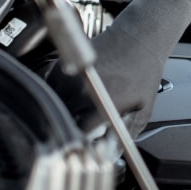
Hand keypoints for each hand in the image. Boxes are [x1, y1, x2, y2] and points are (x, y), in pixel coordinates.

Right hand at [46, 0, 190, 135]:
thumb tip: (113, 152)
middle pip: (60, 121)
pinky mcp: (60, 67)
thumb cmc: (143, 71)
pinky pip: (46, 90)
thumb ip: (128, 132)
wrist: (138, 38)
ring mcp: (67, 78)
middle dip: (66, 128)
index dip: (77, 142)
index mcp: (100, 104)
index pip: (76, 134)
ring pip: (50, 106)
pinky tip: (67, 97)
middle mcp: (80, 92)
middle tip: (75, 130)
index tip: (80, 144)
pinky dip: (52, 96)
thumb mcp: (144, 107)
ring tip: (72, 112)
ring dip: (57, 112)